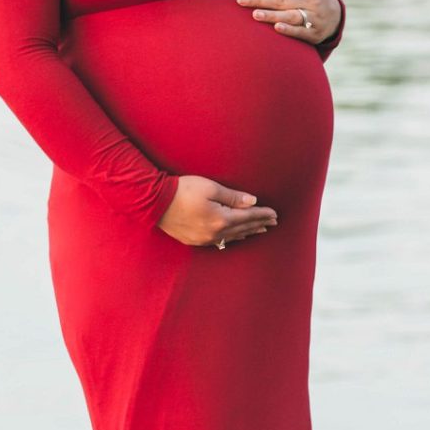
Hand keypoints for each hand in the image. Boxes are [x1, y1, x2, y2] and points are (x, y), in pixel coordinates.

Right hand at [157, 175, 277, 248]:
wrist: (154, 201)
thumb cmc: (183, 190)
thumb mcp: (210, 188)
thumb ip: (233, 197)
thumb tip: (252, 202)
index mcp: (220, 219)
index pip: (248, 217)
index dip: (262, 215)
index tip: (274, 214)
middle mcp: (214, 233)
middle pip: (242, 229)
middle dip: (259, 224)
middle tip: (273, 223)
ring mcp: (204, 239)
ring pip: (231, 237)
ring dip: (246, 232)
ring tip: (258, 230)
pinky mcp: (194, 240)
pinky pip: (219, 241)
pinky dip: (231, 237)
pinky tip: (235, 237)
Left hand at [236, 0, 340, 43]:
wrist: (337, 16)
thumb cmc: (309, 0)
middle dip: (259, 0)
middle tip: (240, 1)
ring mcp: (315, 16)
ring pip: (290, 15)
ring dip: (272, 15)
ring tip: (255, 14)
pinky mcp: (316, 33)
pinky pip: (301, 31)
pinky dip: (289, 30)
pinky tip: (276, 28)